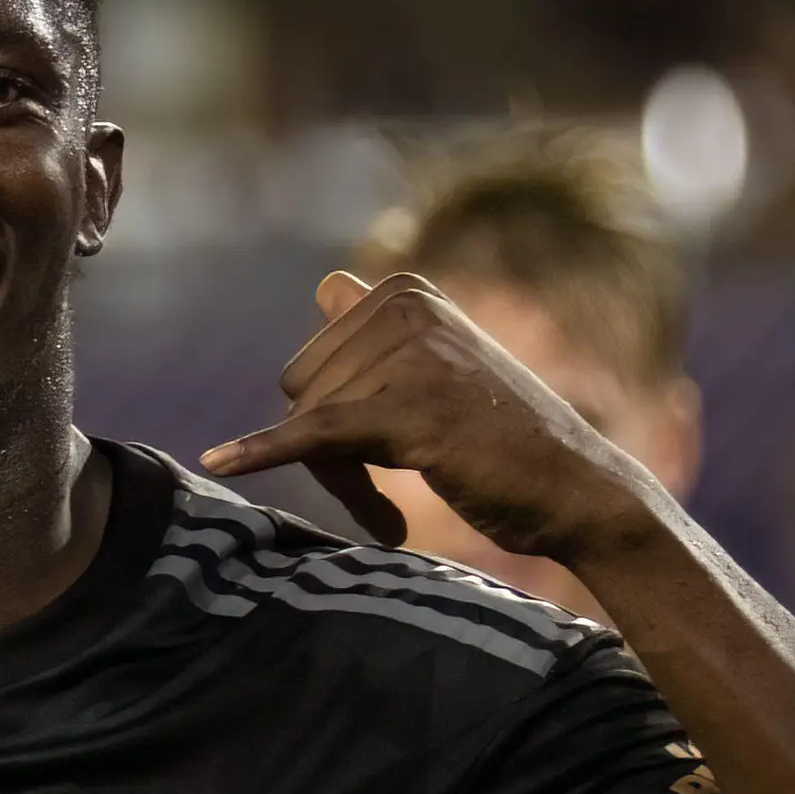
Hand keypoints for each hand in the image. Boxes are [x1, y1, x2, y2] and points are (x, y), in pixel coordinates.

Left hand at [202, 271, 664, 562]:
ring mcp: (409, 355)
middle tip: (385, 490)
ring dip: (344, 483)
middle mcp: (404, 308)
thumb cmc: (503, 437)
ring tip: (398, 508)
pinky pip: (315, 434)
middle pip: (300, 391)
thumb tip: (327, 285)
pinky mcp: (410, 410)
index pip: (310, 362)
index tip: (374, 451)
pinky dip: (263, 452)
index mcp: (404, 291)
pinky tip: (217, 462)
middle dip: (329, 452)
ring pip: (308, 426)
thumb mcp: (438, 363)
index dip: (329, 416)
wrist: (577, 489)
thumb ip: (376, 327)